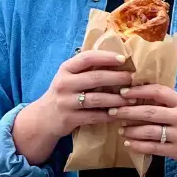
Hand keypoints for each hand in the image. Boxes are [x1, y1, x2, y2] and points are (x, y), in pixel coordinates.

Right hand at [13, 50, 134, 164]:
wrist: (43, 119)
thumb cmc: (65, 92)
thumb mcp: (70, 77)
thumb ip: (87, 68)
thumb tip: (119, 59)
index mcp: (66, 69)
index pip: (87, 58)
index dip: (106, 57)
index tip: (123, 59)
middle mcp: (64, 84)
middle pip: (95, 78)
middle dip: (117, 77)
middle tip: (133, 79)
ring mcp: (65, 102)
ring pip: (97, 99)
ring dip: (117, 99)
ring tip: (133, 99)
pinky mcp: (69, 119)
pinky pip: (94, 117)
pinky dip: (109, 115)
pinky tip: (121, 114)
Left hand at [112, 85, 176, 176]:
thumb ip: (169, 102)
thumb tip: (141, 94)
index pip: (159, 92)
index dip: (139, 90)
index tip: (123, 91)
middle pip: (150, 112)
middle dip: (128, 111)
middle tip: (112, 110)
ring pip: (149, 131)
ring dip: (131, 130)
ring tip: (120, 128)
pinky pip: (153, 148)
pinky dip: (138, 145)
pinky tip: (129, 143)